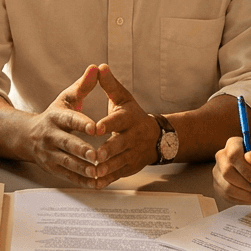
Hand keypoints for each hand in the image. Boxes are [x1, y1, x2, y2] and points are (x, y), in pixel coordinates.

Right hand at [21, 65, 102, 186]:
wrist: (27, 136)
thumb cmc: (54, 116)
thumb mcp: (66, 98)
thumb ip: (83, 85)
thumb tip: (96, 67)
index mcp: (56, 117)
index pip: (70, 119)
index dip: (82, 123)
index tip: (95, 128)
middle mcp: (51, 135)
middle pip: (67, 143)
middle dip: (82, 149)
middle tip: (96, 154)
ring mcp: (50, 153)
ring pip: (67, 162)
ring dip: (82, 168)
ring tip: (97, 171)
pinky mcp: (52, 167)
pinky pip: (67, 175)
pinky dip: (81, 180)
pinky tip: (94, 182)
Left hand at [90, 64, 158, 186]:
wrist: (156, 137)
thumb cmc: (133, 115)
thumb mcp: (123, 98)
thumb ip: (110, 85)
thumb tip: (99, 66)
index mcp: (129, 119)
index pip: (118, 120)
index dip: (108, 124)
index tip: (96, 127)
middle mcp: (133, 137)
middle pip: (121, 144)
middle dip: (108, 150)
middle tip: (96, 155)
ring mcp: (132, 154)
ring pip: (119, 162)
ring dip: (107, 168)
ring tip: (94, 171)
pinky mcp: (129, 167)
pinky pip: (118, 174)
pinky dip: (107, 180)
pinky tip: (96, 183)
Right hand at [213, 136, 250, 203]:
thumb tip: (249, 157)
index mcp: (234, 144)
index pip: (233, 156)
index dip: (245, 170)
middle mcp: (222, 156)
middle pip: (227, 172)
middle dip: (246, 185)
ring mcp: (218, 172)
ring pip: (227, 187)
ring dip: (247, 194)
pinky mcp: (219, 186)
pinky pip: (228, 196)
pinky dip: (243, 199)